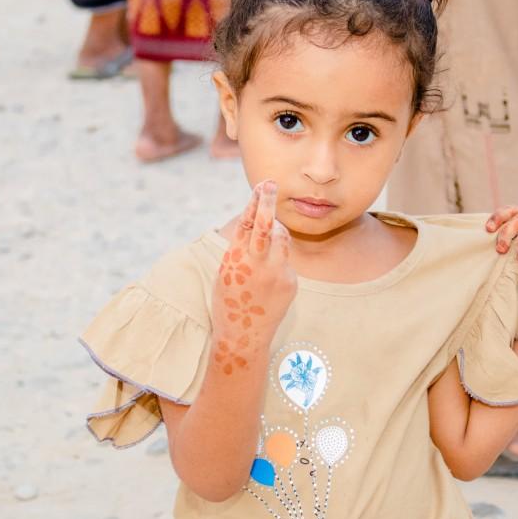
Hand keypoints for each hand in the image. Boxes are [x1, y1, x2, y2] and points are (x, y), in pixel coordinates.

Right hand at [211, 181, 296, 372]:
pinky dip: (278, 260)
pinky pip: (285, 261)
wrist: (243, 335)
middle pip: (269, 225)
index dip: (255, 202)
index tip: (262, 185)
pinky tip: (267, 279)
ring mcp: (278, 273)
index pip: (248, 223)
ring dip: (277, 230)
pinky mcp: (291, 282)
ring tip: (267, 237)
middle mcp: (258, 264)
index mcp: (236, 259)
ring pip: (283, 239)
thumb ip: (241, 248)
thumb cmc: (228, 301)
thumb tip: (256, 222)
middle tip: (271, 184)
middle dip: (269, 202)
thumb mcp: (226, 271)